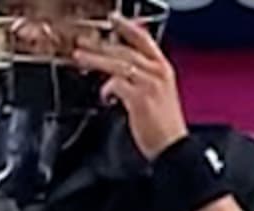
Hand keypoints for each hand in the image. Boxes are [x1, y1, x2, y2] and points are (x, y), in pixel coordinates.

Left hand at [70, 19, 187, 160]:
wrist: (173, 147)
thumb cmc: (163, 125)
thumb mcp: (158, 93)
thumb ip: (142, 77)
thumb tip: (118, 69)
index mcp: (163, 69)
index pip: (144, 40)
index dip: (128, 27)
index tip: (114, 19)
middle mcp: (157, 72)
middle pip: (125, 51)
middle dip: (101, 45)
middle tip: (83, 42)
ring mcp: (149, 84)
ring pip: (118, 64)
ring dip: (96, 60)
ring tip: (80, 58)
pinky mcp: (140, 99)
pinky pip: (117, 84)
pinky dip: (107, 88)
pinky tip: (104, 95)